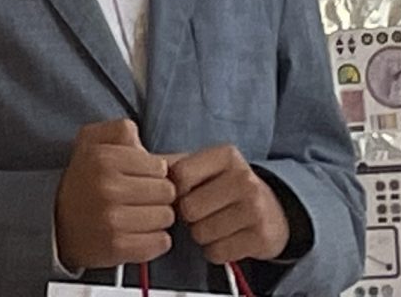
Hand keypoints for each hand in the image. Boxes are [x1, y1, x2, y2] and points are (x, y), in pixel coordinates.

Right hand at [55, 120, 175, 270]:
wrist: (57, 223)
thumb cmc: (84, 179)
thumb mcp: (91, 142)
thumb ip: (118, 130)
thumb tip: (141, 140)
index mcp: (101, 158)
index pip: (159, 166)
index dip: (152, 172)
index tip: (138, 177)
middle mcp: (106, 188)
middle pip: (167, 192)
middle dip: (157, 195)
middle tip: (139, 198)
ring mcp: (112, 220)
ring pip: (166, 217)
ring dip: (156, 218)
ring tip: (137, 215)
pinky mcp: (118, 247)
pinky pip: (162, 242)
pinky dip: (155, 239)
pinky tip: (138, 233)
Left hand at [168, 146, 290, 265]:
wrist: (273, 211)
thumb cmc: (224, 187)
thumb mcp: (201, 166)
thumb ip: (167, 162)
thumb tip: (127, 148)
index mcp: (226, 155)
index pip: (179, 174)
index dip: (174, 189)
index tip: (184, 191)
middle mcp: (244, 178)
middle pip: (188, 207)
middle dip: (187, 215)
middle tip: (200, 211)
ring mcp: (256, 208)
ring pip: (201, 233)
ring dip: (200, 234)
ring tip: (213, 223)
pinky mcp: (261, 237)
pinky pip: (217, 252)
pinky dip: (214, 251)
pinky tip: (224, 238)